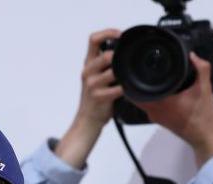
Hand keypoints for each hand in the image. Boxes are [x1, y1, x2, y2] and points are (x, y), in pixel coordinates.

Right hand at [56, 28, 123, 168]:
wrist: (87, 120)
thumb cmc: (95, 98)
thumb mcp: (96, 77)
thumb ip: (106, 65)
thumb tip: (123, 52)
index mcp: (88, 64)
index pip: (93, 39)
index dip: (108, 33)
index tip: (120, 35)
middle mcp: (88, 72)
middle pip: (106, 55)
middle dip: (119, 59)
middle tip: (125, 65)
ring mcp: (92, 85)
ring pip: (113, 71)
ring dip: (123, 75)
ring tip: (125, 80)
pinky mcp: (99, 97)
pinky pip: (118, 89)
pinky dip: (125, 90)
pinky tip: (126, 92)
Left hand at [135, 52, 212, 166]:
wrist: (206, 138)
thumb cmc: (204, 117)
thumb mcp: (205, 89)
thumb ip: (201, 69)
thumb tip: (193, 55)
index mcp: (160, 103)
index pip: (134, 91)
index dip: (132, 79)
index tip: (135, 68)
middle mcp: (153, 111)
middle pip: (136, 95)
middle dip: (138, 82)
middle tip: (143, 69)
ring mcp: (156, 117)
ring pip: (142, 101)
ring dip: (145, 90)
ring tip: (152, 77)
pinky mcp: (160, 120)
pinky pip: (150, 106)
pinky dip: (152, 97)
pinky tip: (162, 89)